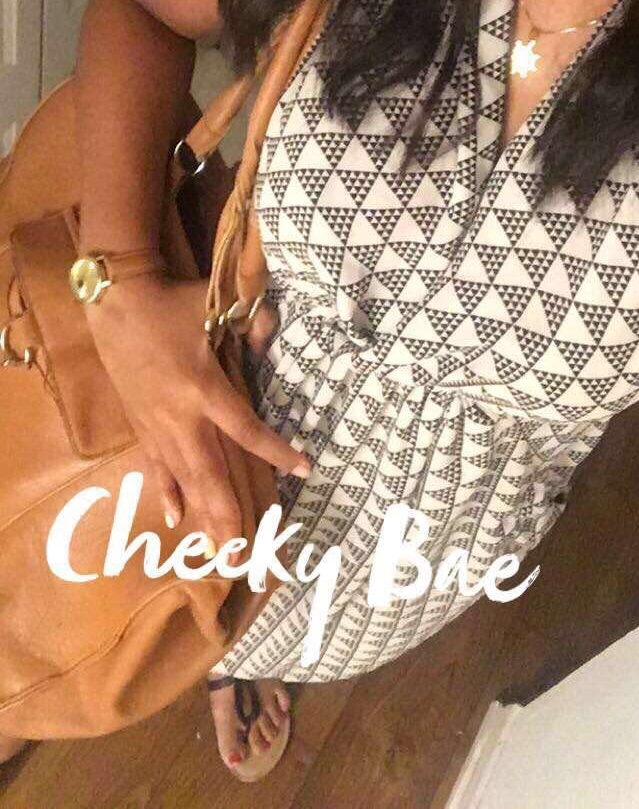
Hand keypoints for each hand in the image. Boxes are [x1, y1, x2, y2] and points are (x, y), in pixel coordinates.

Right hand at [82, 273, 306, 555]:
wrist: (116, 300)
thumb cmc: (171, 301)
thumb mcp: (217, 303)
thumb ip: (253, 319)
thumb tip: (274, 333)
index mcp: (204, 388)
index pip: (247, 429)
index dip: (276, 451)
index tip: (304, 469)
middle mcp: (180, 416)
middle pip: (210, 474)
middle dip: (227, 515)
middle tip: (243, 556)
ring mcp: (156, 425)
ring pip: (184, 479)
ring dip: (202, 515)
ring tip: (218, 551)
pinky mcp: (140, 424)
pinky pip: (155, 466)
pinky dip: (167, 492)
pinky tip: (176, 518)